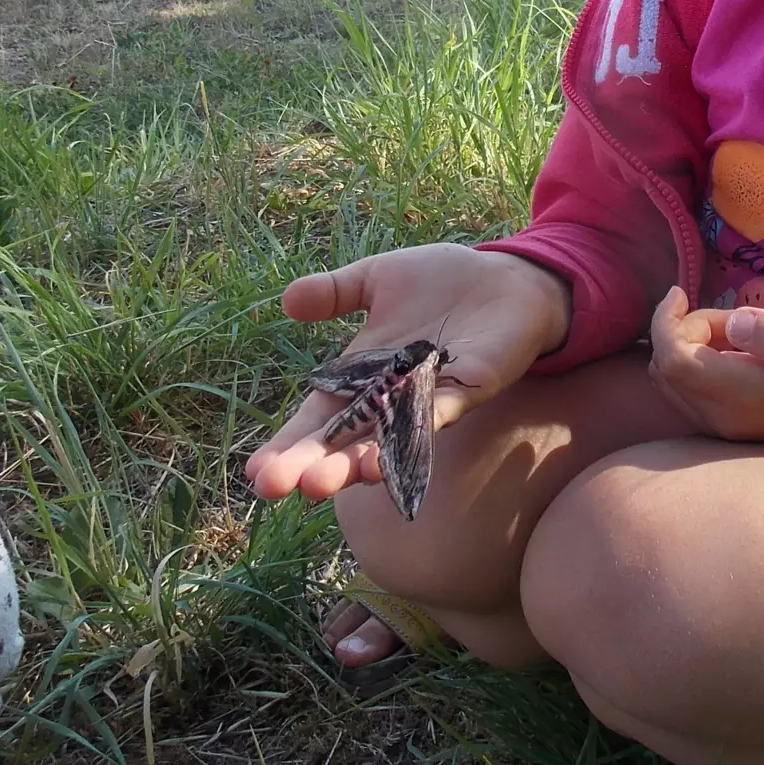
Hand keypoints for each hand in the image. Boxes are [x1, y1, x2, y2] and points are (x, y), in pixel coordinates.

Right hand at [245, 244, 569, 502]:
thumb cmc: (442, 281)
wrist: (507, 276)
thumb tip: (287, 300)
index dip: (288, 446)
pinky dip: (419, 425)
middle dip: (314, 466)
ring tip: (325, 482)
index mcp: (362, 376)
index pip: (317, 419)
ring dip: (359, 464)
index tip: (256, 474)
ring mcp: (431, 399)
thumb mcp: (379, 278)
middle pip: (346, 442)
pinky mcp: (471, 389)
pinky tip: (391, 448)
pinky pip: (442, 410)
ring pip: (390, 441)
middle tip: (280, 488)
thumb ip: (336, 291)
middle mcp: (392, 398)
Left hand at [648, 288, 763, 449]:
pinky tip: (729, 352)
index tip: (681, 292)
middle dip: (683, 330)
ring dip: (687, 346)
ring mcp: (717, 429)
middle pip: (665, 368)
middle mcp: (721, 419)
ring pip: (667, 381)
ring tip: (734, 334)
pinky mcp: (718, 429)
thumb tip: (736, 325)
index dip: (666, 322)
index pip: (674, 361)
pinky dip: (691, 363)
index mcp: (743, 396)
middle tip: (730, 317)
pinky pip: (680, 392)